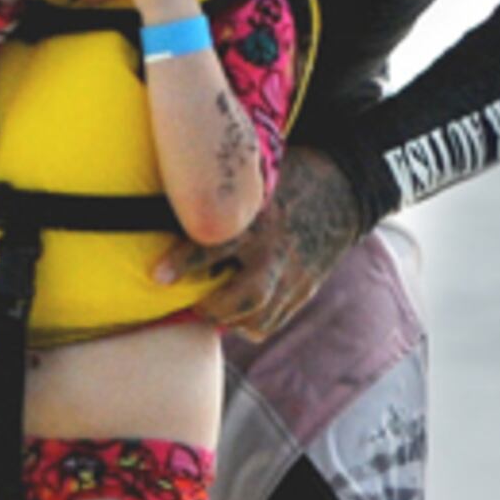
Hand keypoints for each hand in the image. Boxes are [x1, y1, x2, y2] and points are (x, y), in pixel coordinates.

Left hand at [153, 147, 365, 338]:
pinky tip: (234, 311)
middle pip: (246, 297)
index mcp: (260, 217)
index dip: (184, 262)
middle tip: (189, 301)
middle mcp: (277, 251)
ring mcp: (294, 275)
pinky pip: (271, 322)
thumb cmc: (283, 176)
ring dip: (227, 319)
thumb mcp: (252, 177)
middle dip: (212, 307)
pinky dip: (247, 323)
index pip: (218, 244)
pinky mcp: (304, 289)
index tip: (157, 276)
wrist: (342, 189)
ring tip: (209, 307)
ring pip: (258, 317)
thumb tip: (163, 200)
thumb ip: (219, 196)